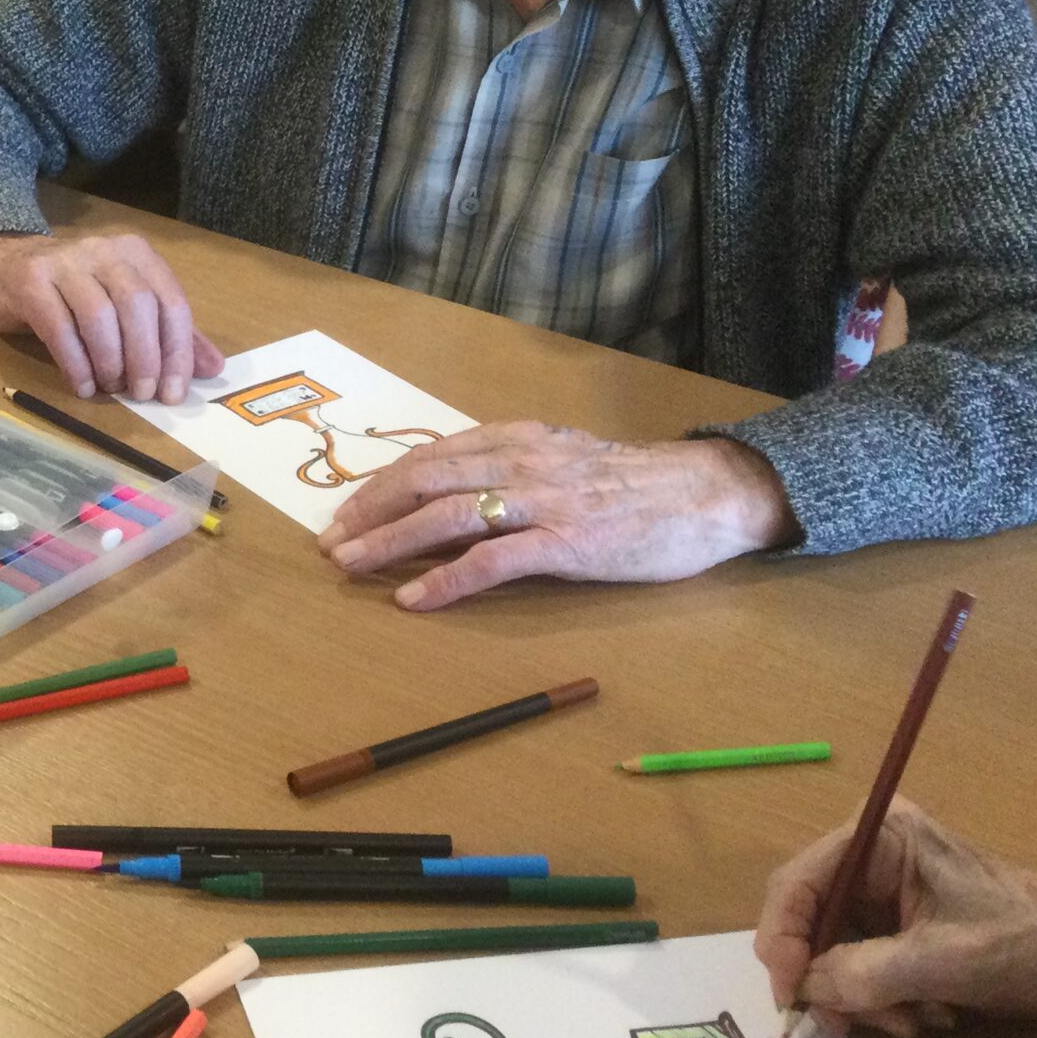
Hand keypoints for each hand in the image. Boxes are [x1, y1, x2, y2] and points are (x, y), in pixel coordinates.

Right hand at [0, 232, 224, 403]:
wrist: (3, 266)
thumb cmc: (72, 292)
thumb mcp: (124, 306)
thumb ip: (167, 332)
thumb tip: (213, 368)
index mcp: (136, 254)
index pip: (170, 302)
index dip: (177, 351)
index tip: (173, 393)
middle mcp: (103, 250)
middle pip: (136, 306)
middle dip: (144, 358)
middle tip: (141, 394)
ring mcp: (65, 261)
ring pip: (99, 316)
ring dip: (109, 361)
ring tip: (109, 389)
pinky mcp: (31, 280)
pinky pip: (59, 327)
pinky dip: (75, 363)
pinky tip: (81, 386)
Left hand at [318, 425, 798, 610]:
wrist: (707, 492)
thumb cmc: (636, 483)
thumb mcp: (564, 457)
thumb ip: (510, 467)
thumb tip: (452, 491)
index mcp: (518, 438)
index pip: (431, 455)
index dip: (380, 483)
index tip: (346, 510)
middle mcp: (522, 461)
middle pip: (424, 478)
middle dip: (368, 509)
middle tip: (329, 542)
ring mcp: (544, 501)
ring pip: (446, 515)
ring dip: (389, 541)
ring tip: (349, 565)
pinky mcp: (568, 544)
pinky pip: (492, 561)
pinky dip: (445, 579)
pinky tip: (412, 599)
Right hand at [755, 799, 1036, 1036]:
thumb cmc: (1030, 943)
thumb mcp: (946, 961)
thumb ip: (867, 974)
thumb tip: (805, 991)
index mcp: (880, 838)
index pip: (797, 883)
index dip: (782, 940)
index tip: (788, 996)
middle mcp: (872, 858)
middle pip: (810, 921)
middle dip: (829, 977)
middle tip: (848, 1024)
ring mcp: (886, 895)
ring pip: (832, 953)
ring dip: (863, 997)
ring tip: (910, 1022)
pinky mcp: (901, 929)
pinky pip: (861, 969)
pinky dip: (883, 1000)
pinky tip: (926, 1015)